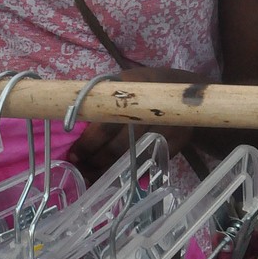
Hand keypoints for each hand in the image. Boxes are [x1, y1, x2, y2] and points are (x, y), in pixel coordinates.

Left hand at [66, 65, 198, 185]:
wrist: (185, 91)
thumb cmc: (143, 88)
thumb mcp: (124, 82)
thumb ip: (103, 98)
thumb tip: (72, 119)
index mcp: (133, 88)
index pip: (106, 120)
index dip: (89, 140)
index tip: (74, 153)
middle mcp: (152, 109)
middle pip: (119, 143)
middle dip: (95, 158)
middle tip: (79, 167)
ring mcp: (167, 127)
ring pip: (131, 157)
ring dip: (107, 169)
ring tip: (89, 174)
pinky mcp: (177, 143)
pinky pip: (147, 163)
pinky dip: (128, 172)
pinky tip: (112, 176)